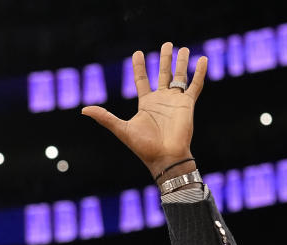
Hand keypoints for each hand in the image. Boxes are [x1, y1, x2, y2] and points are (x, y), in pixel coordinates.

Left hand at [82, 41, 207, 178]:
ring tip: (182, 48)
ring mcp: (175, 101)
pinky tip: (203, 59)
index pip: (141, 79)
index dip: (139, 66)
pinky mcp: (187, 104)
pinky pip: (195, 85)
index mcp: (146, 104)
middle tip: (167, 44)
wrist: (165, 158)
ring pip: (179, 77)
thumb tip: (84, 110)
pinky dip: (199, 73)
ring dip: (181, 63)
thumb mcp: (121, 129)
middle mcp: (161, 100)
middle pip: (162, 74)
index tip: (137, 53)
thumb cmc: (144, 147)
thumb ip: (105, 117)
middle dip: (164, 59)